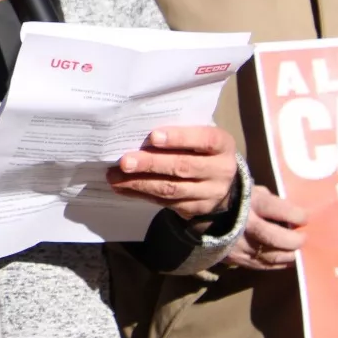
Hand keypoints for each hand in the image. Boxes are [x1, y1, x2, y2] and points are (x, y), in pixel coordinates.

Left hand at [107, 126, 238, 221]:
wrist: (220, 180)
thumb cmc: (200, 148)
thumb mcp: (199, 134)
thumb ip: (179, 129)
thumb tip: (138, 128)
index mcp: (223, 144)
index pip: (204, 140)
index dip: (179, 138)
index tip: (153, 136)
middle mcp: (220, 170)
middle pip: (183, 167)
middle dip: (151, 164)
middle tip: (125, 161)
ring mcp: (209, 193)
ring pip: (171, 189)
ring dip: (139, 182)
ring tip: (115, 176)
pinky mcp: (195, 208)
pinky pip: (164, 202)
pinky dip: (141, 194)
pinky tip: (123, 187)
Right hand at [226, 186, 308, 270]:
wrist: (199, 213)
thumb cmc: (230, 197)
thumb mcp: (249, 189)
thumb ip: (269, 199)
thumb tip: (290, 211)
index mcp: (252, 204)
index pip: (282, 211)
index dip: (298, 216)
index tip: (305, 218)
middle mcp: (247, 226)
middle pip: (278, 238)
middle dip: (295, 240)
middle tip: (303, 239)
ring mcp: (240, 245)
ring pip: (272, 256)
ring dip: (288, 255)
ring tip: (295, 251)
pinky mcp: (235, 258)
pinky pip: (261, 265)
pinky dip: (276, 265)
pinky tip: (285, 260)